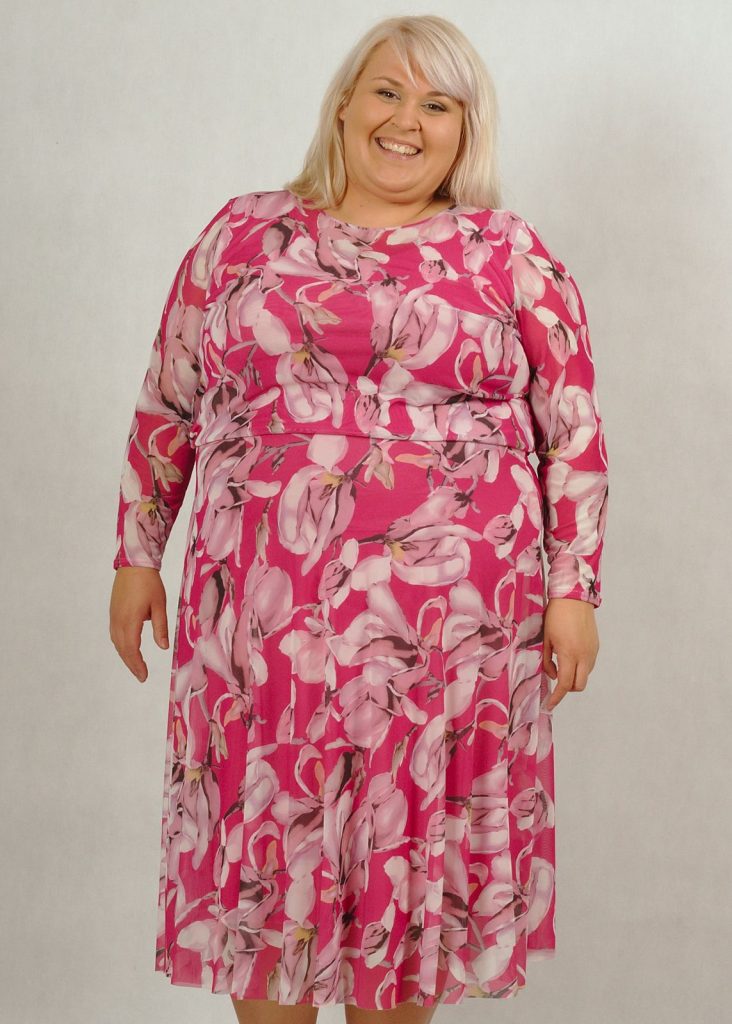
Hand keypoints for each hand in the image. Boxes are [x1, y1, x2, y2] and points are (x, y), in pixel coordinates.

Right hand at [109, 567, 168, 682]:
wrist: (134, 564)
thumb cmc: (150, 583)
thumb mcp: (159, 605)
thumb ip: (160, 628)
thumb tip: (163, 647)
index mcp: (130, 620)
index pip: (132, 649)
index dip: (137, 665)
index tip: (144, 676)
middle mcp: (118, 621)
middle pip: (122, 649)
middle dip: (131, 664)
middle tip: (141, 676)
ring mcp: (113, 616)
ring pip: (117, 643)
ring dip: (125, 656)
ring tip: (136, 666)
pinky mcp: (113, 612)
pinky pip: (115, 634)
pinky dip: (121, 645)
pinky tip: (128, 649)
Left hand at [541, 597, 598, 710]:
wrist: (574, 598)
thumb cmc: (556, 616)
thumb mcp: (546, 639)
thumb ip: (547, 661)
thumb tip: (553, 676)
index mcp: (569, 654)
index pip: (565, 684)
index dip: (556, 697)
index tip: (549, 704)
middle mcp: (584, 656)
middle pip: (578, 686)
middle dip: (567, 689)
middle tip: (555, 683)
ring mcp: (592, 652)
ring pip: (585, 675)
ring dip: (574, 677)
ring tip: (561, 662)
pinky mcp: (596, 647)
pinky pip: (589, 665)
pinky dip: (580, 667)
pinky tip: (570, 655)